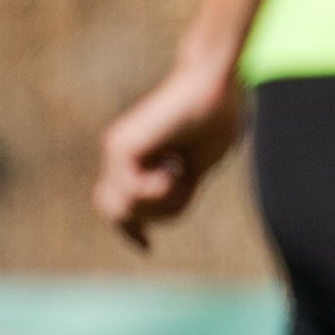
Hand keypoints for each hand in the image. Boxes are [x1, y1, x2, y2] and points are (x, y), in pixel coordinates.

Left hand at [92, 52, 246, 250]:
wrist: (218, 86)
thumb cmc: (216, 120)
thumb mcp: (194, 170)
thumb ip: (173, 192)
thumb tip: (155, 220)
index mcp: (135, 159)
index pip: (115, 204)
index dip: (129, 229)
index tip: (147, 248)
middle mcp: (119, 154)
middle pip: (121, 214)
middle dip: (156, 215)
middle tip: (185, 185)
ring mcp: (117, 150)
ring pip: (125, 209)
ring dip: (161, 203)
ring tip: (182, 176)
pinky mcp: (122, 148)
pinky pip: (134, 193)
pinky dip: (160, 190)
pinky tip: (176, 168)